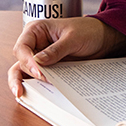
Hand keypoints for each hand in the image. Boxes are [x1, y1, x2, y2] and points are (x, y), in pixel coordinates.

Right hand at [8, 17, 125, 97]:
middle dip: (28, 73)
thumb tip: (38, 61)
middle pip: (21, 62)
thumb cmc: (89, 31)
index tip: (38, 71)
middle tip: (39, 82)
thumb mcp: (73, 38)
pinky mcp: (47, 68)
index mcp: (36, 30)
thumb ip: (56, 50)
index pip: (22, 47)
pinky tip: (37, 93)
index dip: (27, 60)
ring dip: (24, 83)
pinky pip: (36, 78)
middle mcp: (34, 44)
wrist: (103, 39)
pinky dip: (35, 85)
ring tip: (23, 94)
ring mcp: (40, 57)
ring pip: (23, 72)